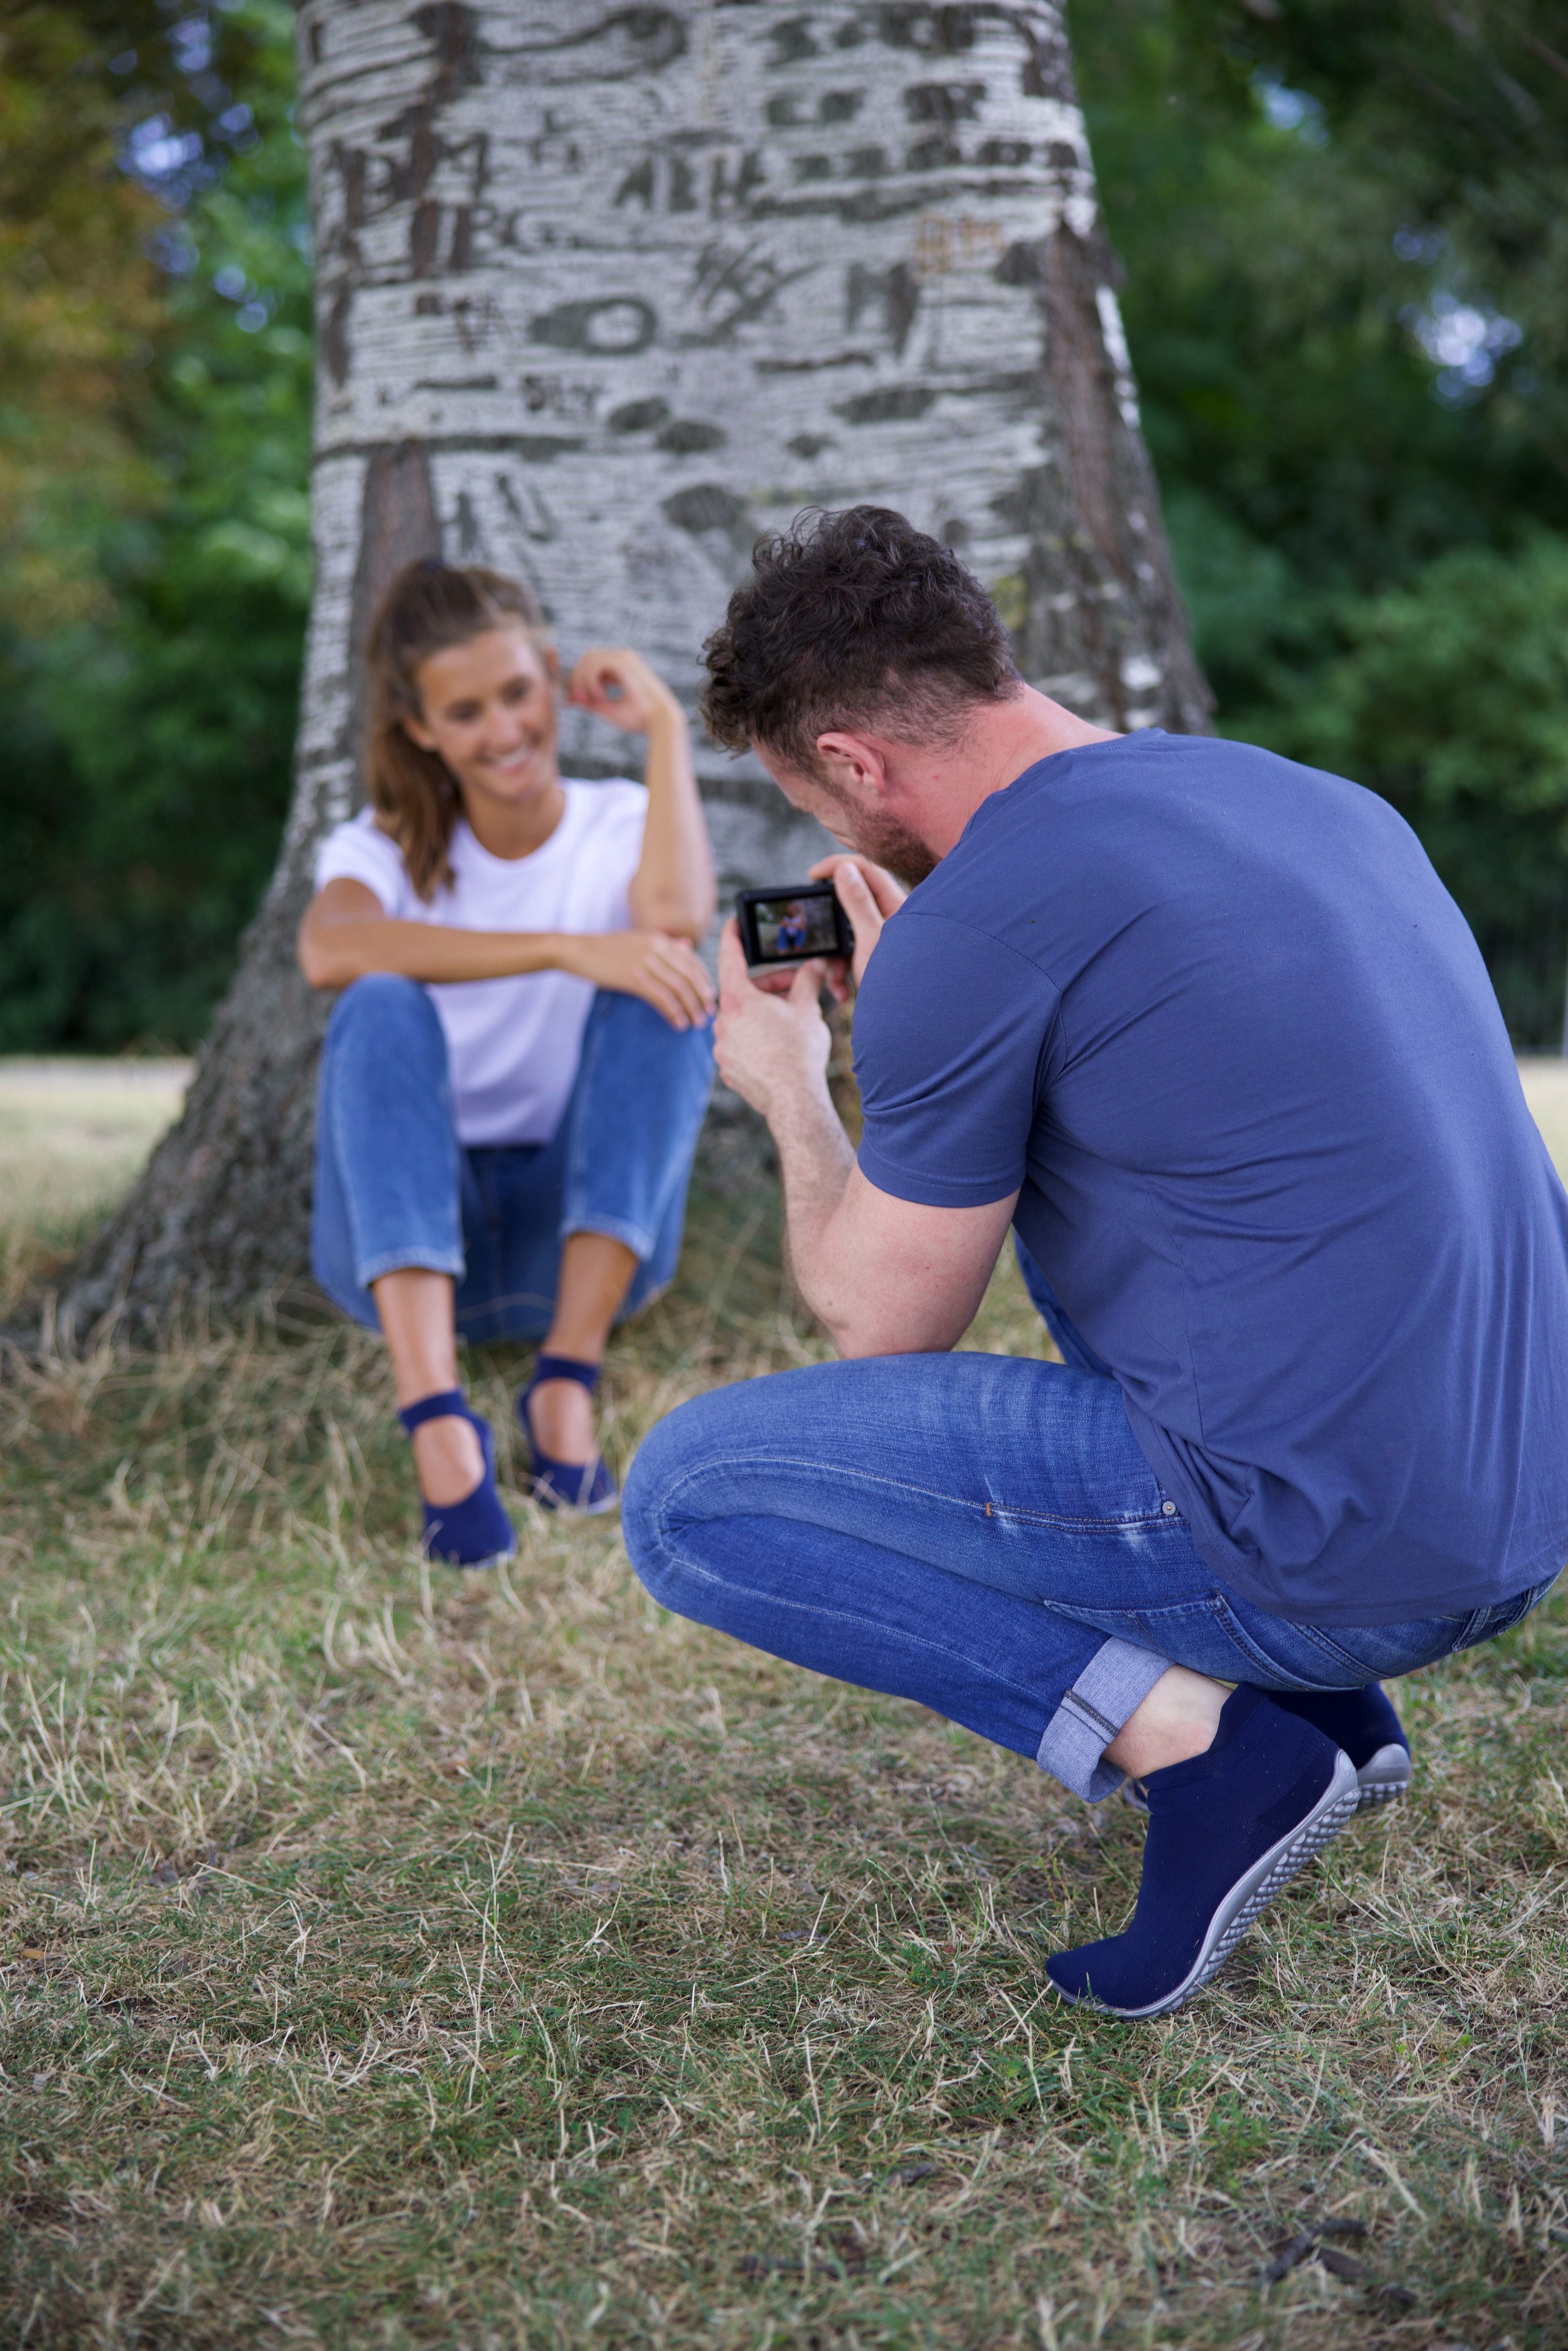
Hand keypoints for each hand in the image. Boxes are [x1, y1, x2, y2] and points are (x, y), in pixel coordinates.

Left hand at [565, 647, 680, 736]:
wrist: (660, 721)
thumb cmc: (640, 719)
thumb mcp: (609, 710)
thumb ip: (590, 703)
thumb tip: (570, 699)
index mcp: (622, 669)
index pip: (591, 665)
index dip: (577, 680)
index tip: (570, 700)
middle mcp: (623, 659)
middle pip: (587, 658)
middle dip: (576, 678)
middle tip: (574, 699)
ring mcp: (624, 657)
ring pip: (588, 659)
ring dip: (582, 680)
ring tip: (589, 700)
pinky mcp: (623, 661)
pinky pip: (595, 665)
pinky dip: (591, 681)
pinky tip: (600, 697)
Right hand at [567, 930, 714, 1029]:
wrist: (578, 950)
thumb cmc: (605, 948)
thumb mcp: (637, 940)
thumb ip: (663, 945)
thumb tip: (687, 946)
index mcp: (658, 939)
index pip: (691, 960)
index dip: (704, 979)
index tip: (710, 996)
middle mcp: (656, 948)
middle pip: (689, 975)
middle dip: (702, 996)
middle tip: (709, 1013)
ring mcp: (645, 962)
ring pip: (678, 988)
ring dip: (691, 1007)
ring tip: (696, 1023)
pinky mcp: (633, 977)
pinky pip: (661, 997)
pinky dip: (673, 1012)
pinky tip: (678, 1023)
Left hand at [714, 919, 830, 1116]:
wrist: (794, 1100)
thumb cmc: (800, 1052)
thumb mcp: (807, 1009)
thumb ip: (807, 981)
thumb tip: (816, 965)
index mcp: (738, 1000)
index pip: (731, 957)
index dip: (733, 937)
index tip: (734, 923)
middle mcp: (723, 1022)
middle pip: (742, 992)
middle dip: (769, 985)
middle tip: (795, 985)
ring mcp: (722, 1047)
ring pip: (742, 1019)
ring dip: (763, 1012)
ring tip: (791, 1018)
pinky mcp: (728, 1068)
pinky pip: (741, 1043)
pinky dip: (757, 1037)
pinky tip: (779, 1045)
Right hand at [807, 853, 907, 996]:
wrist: (908, 1027)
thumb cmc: (899, 985)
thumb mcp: (870, 941)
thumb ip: (858, 903)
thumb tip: (844, 869)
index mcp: (900, 908)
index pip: (868, 870)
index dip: (838, 866)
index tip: (813, 875)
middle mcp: (895, 921)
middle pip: (855, 903)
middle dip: (832, 922)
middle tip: (818, 930)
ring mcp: (886, 941)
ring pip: (849, 933)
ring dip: (835, 956)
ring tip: (834, 978)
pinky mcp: (878, 960)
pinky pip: (853, 954)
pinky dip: (842, 970)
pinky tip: (841, 991)